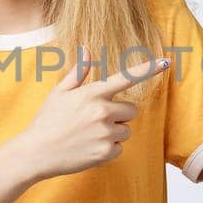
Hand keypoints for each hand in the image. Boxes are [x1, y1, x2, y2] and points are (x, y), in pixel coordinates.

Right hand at [15, 46, 171, 180]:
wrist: (36, 153)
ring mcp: (105, 133)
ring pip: (126, 130)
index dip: (148, 69)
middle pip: (131, 110)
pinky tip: (89, 148)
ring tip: (90, 135)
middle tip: (96, 120)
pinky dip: (109, 149)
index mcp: (92, 93)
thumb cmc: (47, 120)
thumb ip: (78, 72)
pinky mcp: (106, 152)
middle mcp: (102, 111)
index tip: (166, 61)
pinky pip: (120, 148)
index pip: (126, 78)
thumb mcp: (59, 93)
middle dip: (120, 114)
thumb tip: (86, 49)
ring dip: (115, 132)